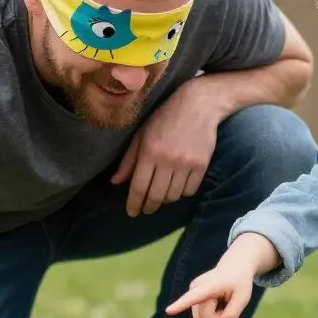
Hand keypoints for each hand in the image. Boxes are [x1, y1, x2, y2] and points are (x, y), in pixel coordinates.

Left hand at [111, 81, 220, 216]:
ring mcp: (186, 164)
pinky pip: (189, 191)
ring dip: (165, 200)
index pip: (139, 187)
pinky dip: (181, 193)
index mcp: (149, 152)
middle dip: (149, 207)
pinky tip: (177, 186)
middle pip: (156, 196)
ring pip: (173, 196)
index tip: (132, 212)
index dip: (134, 204)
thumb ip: (129, 160)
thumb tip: (115, 182)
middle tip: (146, 209)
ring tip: (161, 195)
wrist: (199, 104)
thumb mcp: (141, 134)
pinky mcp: (202, 165)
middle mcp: (167, 160)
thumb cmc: (165, 117)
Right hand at [165, 261, 254, 317]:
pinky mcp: (191, 296)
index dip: (181, 305)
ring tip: (223, 303)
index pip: (194, 297)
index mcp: (210, 285)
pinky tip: (217, 302)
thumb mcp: (243, 298)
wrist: (233, 267)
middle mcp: (196, 287)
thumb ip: (232, 314)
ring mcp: (191, 292)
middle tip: (230, 306)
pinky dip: (211, 315)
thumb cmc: (240, 282)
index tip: (168, 311)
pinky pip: (200, 316)